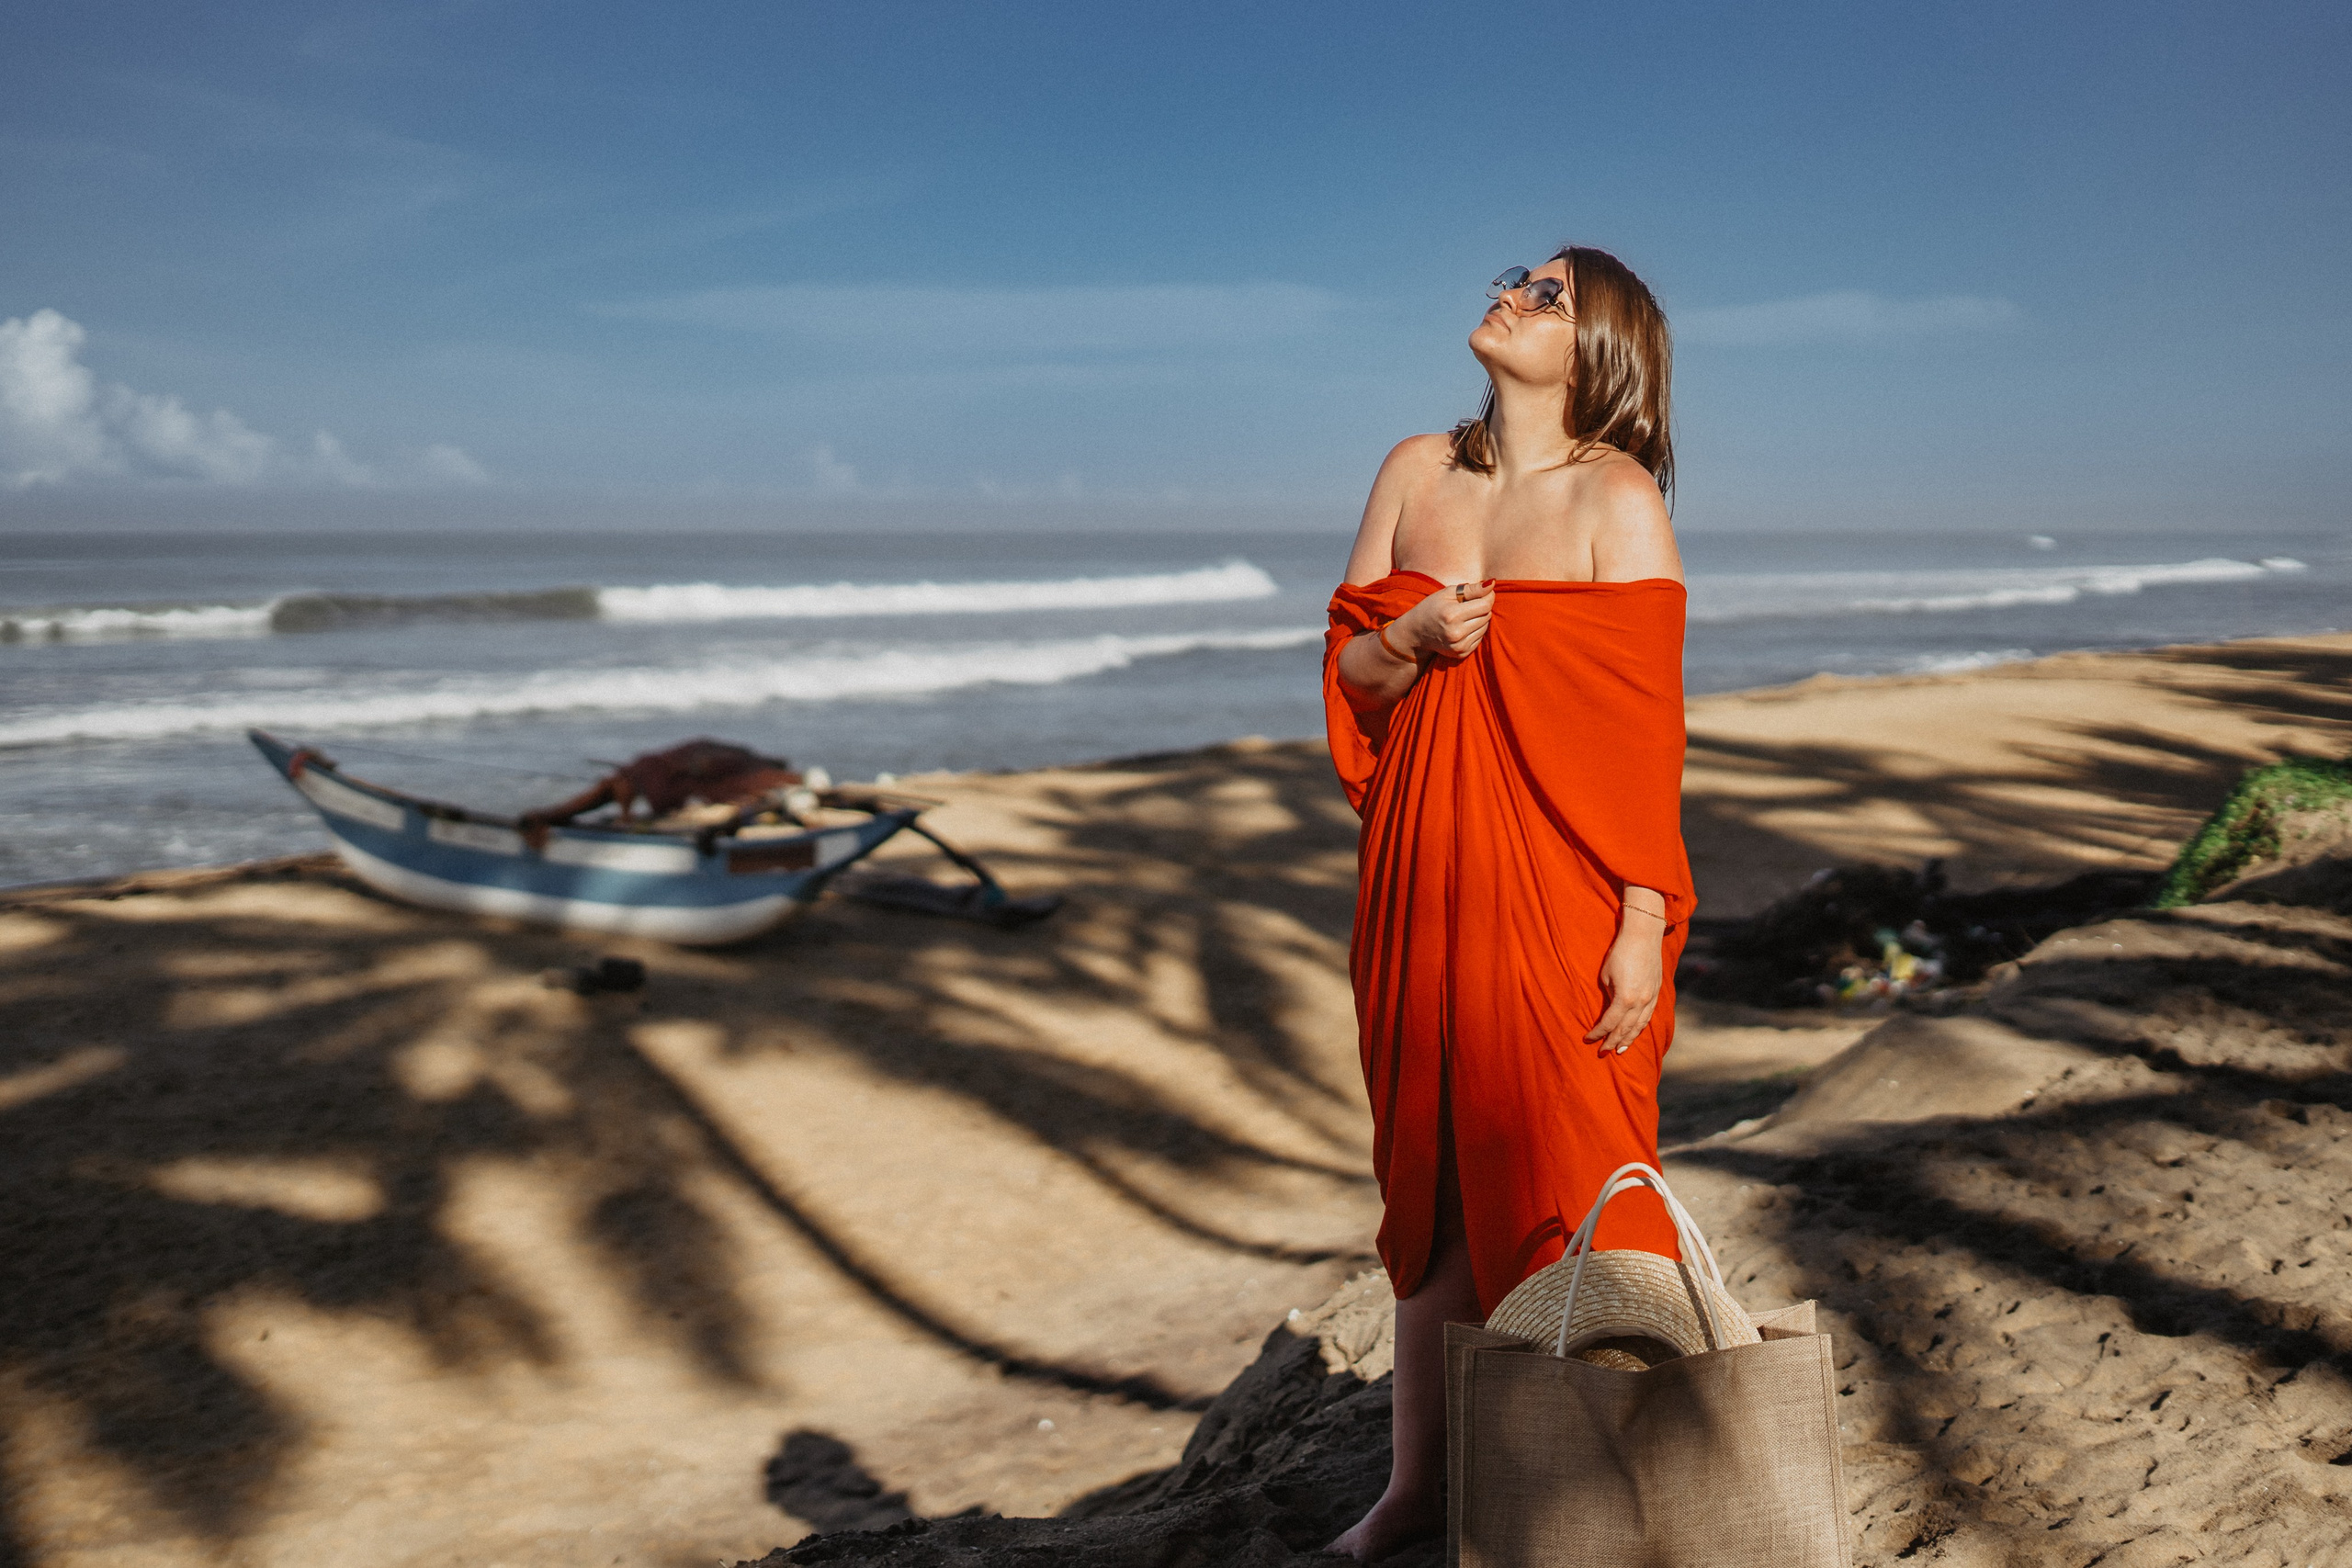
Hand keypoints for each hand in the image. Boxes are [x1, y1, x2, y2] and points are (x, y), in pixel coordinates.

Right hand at [1391, 580, 1494, 658]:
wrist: (1416, 633)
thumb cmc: (1432, 608)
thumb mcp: (1447, 593)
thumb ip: (1472, 589)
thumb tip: (1492, 584)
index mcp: (1452, 615)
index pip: (1485, 605)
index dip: (1488, 596)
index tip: (1483, 593)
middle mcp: (1456, 633)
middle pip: (1487, 616)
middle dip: (1482, 607)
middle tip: (1469, 604)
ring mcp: (1459, 646)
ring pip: (1485, 627)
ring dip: (1480, 619)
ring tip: (1465, 615)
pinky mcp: (1461, 654)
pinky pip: (1480, 638)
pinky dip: (1475, 630)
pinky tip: (1463, 627)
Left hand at [1585, 916, 1664, 1054]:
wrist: (1643, 937)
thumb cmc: (1620, 953)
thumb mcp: (1606, 975)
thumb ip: (1609, 995)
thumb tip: (1610, 1008)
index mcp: (1624, 999)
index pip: (1609, 1023)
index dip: (1598, 1033)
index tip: (1588, 1039)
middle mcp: (1640, 1003)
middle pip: (1624, 1029)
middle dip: (1613, 1042)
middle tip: (1603, 1052)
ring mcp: (1651, 999)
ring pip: (1639, 1026)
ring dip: (1629, 1039)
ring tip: (1620, 1050)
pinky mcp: (1657, 993)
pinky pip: (1648, 1017)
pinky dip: (1640, 1028)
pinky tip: (1635, 1033)